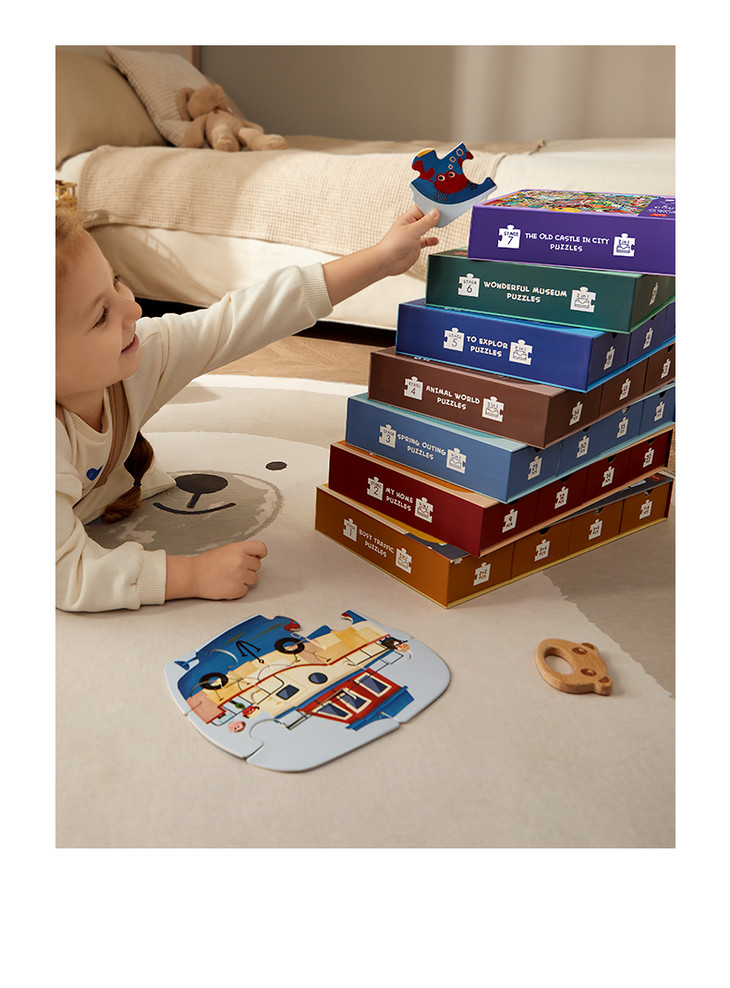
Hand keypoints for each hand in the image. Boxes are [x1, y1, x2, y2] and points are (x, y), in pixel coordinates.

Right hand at [165, 540, 267, 600]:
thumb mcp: (226, 550)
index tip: (258, 556)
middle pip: (257, 565)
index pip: (261, 548)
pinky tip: (226, 584)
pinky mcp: (237, 590)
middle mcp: (242, 561)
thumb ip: (242, 552)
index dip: (260, 553)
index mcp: (239, 549)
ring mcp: (240, 576)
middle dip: (248, 567)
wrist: (192, 576)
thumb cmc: (206, 564)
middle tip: (232, 568)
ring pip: (253, 578)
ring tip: (229, 576)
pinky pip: (245, 590)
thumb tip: (257, 556)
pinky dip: (238, 589)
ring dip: (244, 579)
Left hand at [322, 205, 439, 306]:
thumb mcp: (413, 231)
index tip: (443, 202)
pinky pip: (425, 241)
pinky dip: (431, 240)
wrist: (387, 262)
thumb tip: (436, 212)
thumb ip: (426, 222)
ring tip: (444, 221)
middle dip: (435, 214)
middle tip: (447, 211)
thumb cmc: (393, 244)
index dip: (432, 204)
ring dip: (434, 226)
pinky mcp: (415, 246)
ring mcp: (413, 236)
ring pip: (426, 228)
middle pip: (426, 217)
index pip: (422, 207)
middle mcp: (411, 226)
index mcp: (408, 218)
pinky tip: (436, 240)